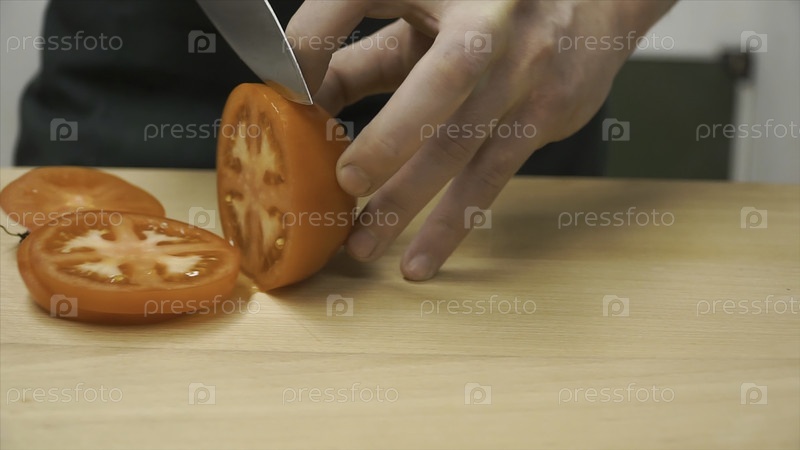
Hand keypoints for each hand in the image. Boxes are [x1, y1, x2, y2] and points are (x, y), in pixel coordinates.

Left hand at [287, 0, 674, 279]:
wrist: (594, 0)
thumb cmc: (490, 7)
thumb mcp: (423, 9)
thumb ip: (362, 50)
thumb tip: (301, 99)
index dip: (322, 43)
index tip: (290, 93)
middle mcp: (495, 26)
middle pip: (438, 83)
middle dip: (387, 138)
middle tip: (342, 183)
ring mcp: (526, 74)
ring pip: (462, 146)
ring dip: (408, 200)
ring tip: (364, 244)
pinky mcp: (543, 116)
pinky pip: (491, 176)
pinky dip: (454, 223)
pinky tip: (421, 260)